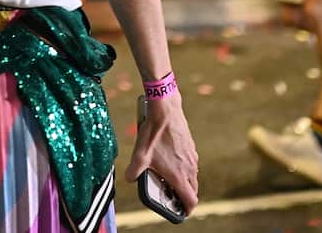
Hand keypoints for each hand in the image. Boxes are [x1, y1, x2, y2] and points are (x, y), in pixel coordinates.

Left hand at [126, 92, 198, 214]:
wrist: (165, 110)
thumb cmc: (153, 133)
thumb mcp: (140, 154)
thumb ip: (134, 170)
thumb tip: (129, 179)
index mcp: (179, 175)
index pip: (190, 200)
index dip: (187, 209)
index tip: (181, 211)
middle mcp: (189, 168)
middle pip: (193, 190)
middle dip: (184, 196)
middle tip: (172, 196)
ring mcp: (192, 157)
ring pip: (193, 176)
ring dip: (185, 182)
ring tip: (170, 179)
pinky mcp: (191, 147)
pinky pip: (191, 164)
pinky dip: (185, 168)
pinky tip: (172, 161)